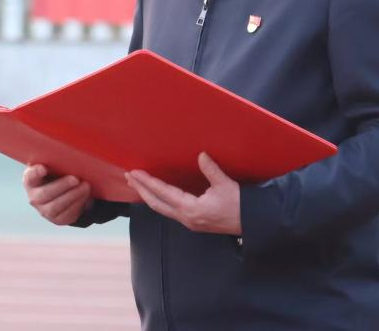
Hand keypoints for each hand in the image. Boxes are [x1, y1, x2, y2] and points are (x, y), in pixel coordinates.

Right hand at [22, 164, 92, 225]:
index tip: (44, 168)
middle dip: (62, 186)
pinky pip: (67, 214)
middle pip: (45, 194)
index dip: (35, 173)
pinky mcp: (57, 219)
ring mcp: (44, 210)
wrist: (65, 193)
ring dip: (73, 195)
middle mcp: (34, 197)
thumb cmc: (59, 174)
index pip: (30, 177)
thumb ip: (58, 161)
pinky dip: (78, 203)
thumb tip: (74, 154)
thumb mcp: (56, 166)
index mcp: (31, 180)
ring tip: (85, 186)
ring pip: (56, 206)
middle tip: (76, 179)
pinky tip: (86, 195)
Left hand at [125, 152, 240, 234]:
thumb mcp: (225, 185)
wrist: (249, 223)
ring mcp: (189, 221)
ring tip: (138, 184)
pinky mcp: (193, 221)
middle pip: (156, 204)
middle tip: (129, 177)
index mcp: (191, 208)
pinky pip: (170, 211)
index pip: (163, 193)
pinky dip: (159, 200)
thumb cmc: (238, 205)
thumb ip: (211, 170)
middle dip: (141, 190)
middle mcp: (186, 217)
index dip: (148, 182)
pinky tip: (158, 194)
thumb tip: (201, 155)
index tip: (135, 173)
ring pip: (162, 209)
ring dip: (148, 195)